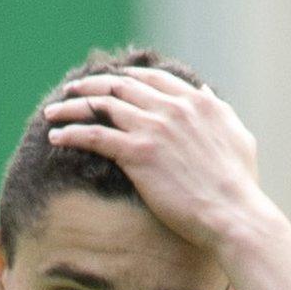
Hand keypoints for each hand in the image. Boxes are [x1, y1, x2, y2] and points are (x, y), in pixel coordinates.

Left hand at [43, 68, 271, 252]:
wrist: (232, 212)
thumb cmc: (238, 183)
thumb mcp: (237, 135)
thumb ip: (217, 109)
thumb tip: (203, 89)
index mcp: (196, 101)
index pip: (151, 78)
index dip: (123, 77)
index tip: (106, 81)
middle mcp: (173, 108)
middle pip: (120, 86)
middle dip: (90, 85)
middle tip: (70, 91)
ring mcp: (154, 128)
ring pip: (101, 106)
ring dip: (72, 107)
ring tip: (52, 112)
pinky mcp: (137, 153)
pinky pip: (94, 136)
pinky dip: (71, 133)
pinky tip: (55, 137)